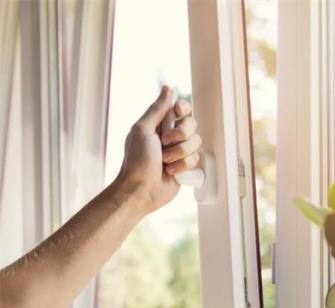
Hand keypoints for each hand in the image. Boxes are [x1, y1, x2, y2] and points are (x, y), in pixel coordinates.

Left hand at [117, 86, 200, 213]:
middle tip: (164, 144)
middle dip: (180, 135)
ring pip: (195, 143)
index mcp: (159, 124)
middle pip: (191, 125)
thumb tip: (167, 88)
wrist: (141, 190)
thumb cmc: (137, 161)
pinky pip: (196, 160)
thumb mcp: (142, 129)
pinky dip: (183, 166)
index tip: (177, 113)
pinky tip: (171, 172)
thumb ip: (157, 109)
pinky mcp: (185, 167)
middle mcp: (171, 136)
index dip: (183, 109)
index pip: (181, 109)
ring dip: (180, 153)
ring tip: (165, 162)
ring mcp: (179, 152)